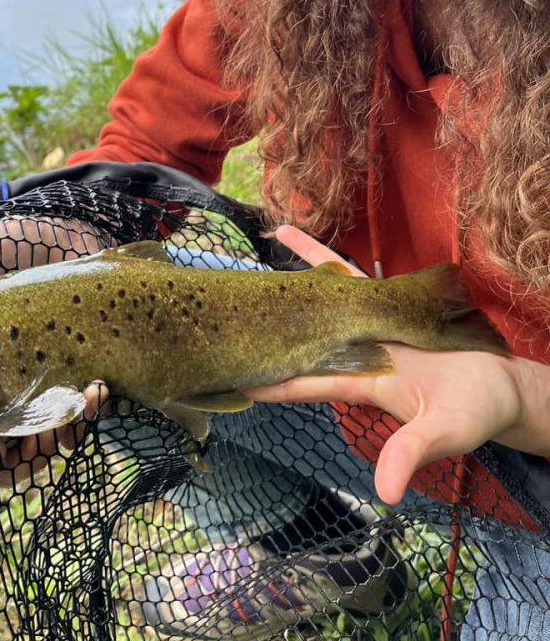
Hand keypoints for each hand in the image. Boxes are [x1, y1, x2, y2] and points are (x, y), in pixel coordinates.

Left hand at [245, 225, 548, 505]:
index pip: (306, 383)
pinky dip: (328, 261)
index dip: (272, 382)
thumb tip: (385, 493)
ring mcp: (371, 327)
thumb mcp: (444, 434)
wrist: (501, 385)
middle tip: (231, 314)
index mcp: (361, 383)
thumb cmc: (474, 413)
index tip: (234, 377)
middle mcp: (357, 353)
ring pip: (322, 300)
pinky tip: (300, 239)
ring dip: (293, 280)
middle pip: (303, 336)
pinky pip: (353, 278)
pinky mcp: (390, 305)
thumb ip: (412, 453)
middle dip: (269, 329)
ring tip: (258, 261)